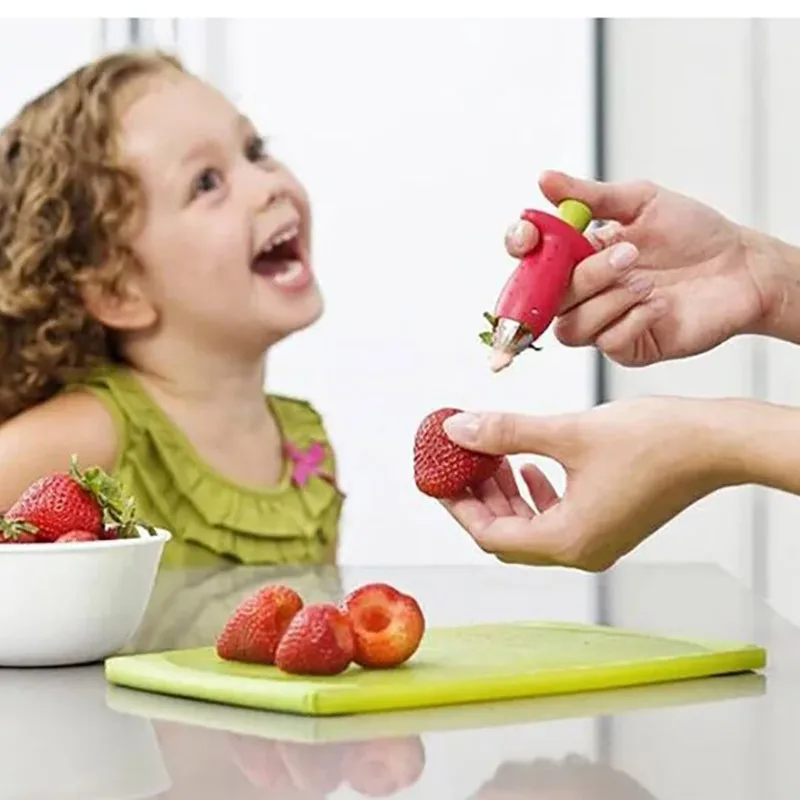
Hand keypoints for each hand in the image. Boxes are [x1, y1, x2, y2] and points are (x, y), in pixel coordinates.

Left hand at [437, 398, 735, 570]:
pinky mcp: (609, 523)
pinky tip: (527, 464)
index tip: (438, 477)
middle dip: (479, 497)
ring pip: (531, 525)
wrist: (716, 443)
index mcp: (566, 541)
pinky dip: (535, 493)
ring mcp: (597, 540)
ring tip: (490, 456)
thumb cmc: (654, 442)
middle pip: (508, 534)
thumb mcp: (566, 433)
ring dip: (505, 493)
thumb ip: (505, 434)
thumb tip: (457, 429)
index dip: (457, 505)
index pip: (489, 534)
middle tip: (459, 461)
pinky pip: (556, 517)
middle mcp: (580, 551)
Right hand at [505, 171, 774, 365]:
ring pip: (571, 328)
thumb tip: (545, 179)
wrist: (742, 267)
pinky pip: (607, 344)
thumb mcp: (642, 201)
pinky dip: (633, 320)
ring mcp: (603, 323)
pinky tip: (660, 305)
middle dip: (585, 277)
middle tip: (630, 253)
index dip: (520, 249)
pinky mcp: (628, 348)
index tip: (529, 237)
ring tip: (649, 283)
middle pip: (548, 298)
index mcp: (578, 256)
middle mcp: (583, 293)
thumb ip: (591, 196)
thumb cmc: (694, 233)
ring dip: (609, 301)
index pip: (530, 260)